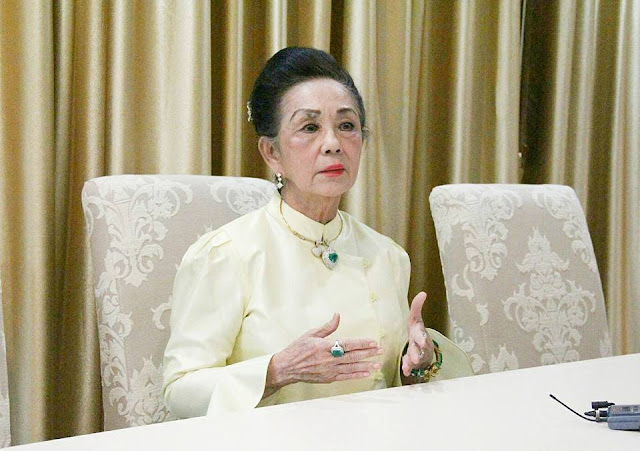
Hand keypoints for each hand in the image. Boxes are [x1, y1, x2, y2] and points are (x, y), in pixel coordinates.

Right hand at [266, 313, 382, 390]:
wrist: (286, 368)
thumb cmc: (297, 349)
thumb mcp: (311, 334)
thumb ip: (327, 327)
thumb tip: (337, 315)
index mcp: (324, 346)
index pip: (348, 344)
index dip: (362, 343)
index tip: (373, 342)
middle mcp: (328, 359)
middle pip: (352, 356)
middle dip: (368, 353)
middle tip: (380, 351)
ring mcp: (329, 370)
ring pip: (351, 368)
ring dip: (365, 366)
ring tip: (377, 364)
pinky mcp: (328, 378)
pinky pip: (345, 377)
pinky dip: (356, 376)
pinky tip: (366, 374)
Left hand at [401, 292, 434, 376]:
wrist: (424, 348)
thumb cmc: (417, 331)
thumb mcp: (415, 319)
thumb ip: (417, 307)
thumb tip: (423, 293)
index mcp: (420, 333)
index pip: (421, 335)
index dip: (422, 338)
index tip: (422, 342)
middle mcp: (420, 345)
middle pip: (418, 349)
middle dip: (417, 353)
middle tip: (416, 358)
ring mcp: (417, 355)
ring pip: (415, 359)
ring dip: (411, 362)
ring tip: (407, 366)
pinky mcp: (413, 364)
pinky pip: (411, 367)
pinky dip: (408, 369)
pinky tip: (405, 371)